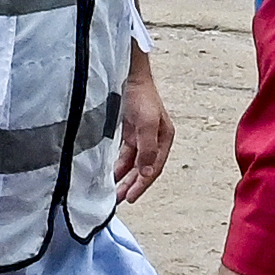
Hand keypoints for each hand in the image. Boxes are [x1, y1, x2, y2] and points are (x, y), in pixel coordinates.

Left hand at [115, 56, 175, 204]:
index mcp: (164, 138)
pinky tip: (110, 174)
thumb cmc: (141, 95)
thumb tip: (147, 172)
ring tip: (114, 192)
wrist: (128, 75)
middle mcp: (154, 139)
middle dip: (132, 185)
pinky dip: (118, 165)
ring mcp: (141, 136)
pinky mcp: (128, 132)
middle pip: (143, 168)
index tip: (130, 197)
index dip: (142, 184)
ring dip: (124, 177)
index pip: (153, 168)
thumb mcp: (146, 123)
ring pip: (132, 163)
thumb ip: (147, 148)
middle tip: (120, 199)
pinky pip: (124, 154)